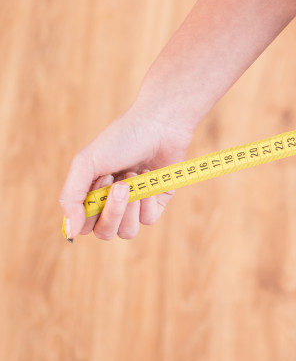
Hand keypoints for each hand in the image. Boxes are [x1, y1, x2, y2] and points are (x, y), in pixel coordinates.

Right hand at [59, 107, 193, 240]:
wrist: (158, 127)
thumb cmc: (120, 141)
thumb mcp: (86, 164)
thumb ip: (71, 199)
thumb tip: (71, 233)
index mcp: (90, 194)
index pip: (84, 225)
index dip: (91, 212)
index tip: (101, 180)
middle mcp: (111, 204)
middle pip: (105, 233)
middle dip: (113, 211)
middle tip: (120, 184)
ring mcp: (134, 206)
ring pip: (127, 232)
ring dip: (131, 206)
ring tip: (135, 176)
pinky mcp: (156, 204)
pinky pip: (149, 220)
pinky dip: (148, 200)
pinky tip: (149, 177)